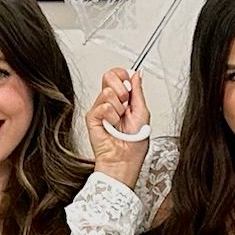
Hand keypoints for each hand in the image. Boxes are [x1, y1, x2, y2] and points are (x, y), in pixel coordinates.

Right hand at [86, 68, 150, 187]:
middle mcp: (110, 102)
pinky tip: (112, 126)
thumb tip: (136, 74)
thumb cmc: (134, 144)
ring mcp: (100, 109)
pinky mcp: (92, 117)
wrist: (125, 160)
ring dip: (119, 109)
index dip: (124, 75)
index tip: (130, 87)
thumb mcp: (143, 112)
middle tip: (125, 104)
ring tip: (119, 121)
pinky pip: (103, 106)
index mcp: (123, 99)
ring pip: (108, 92)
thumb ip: (138, 91)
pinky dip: (112, 117)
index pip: (118, 75)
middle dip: (122, 89)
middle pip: (109, 76)